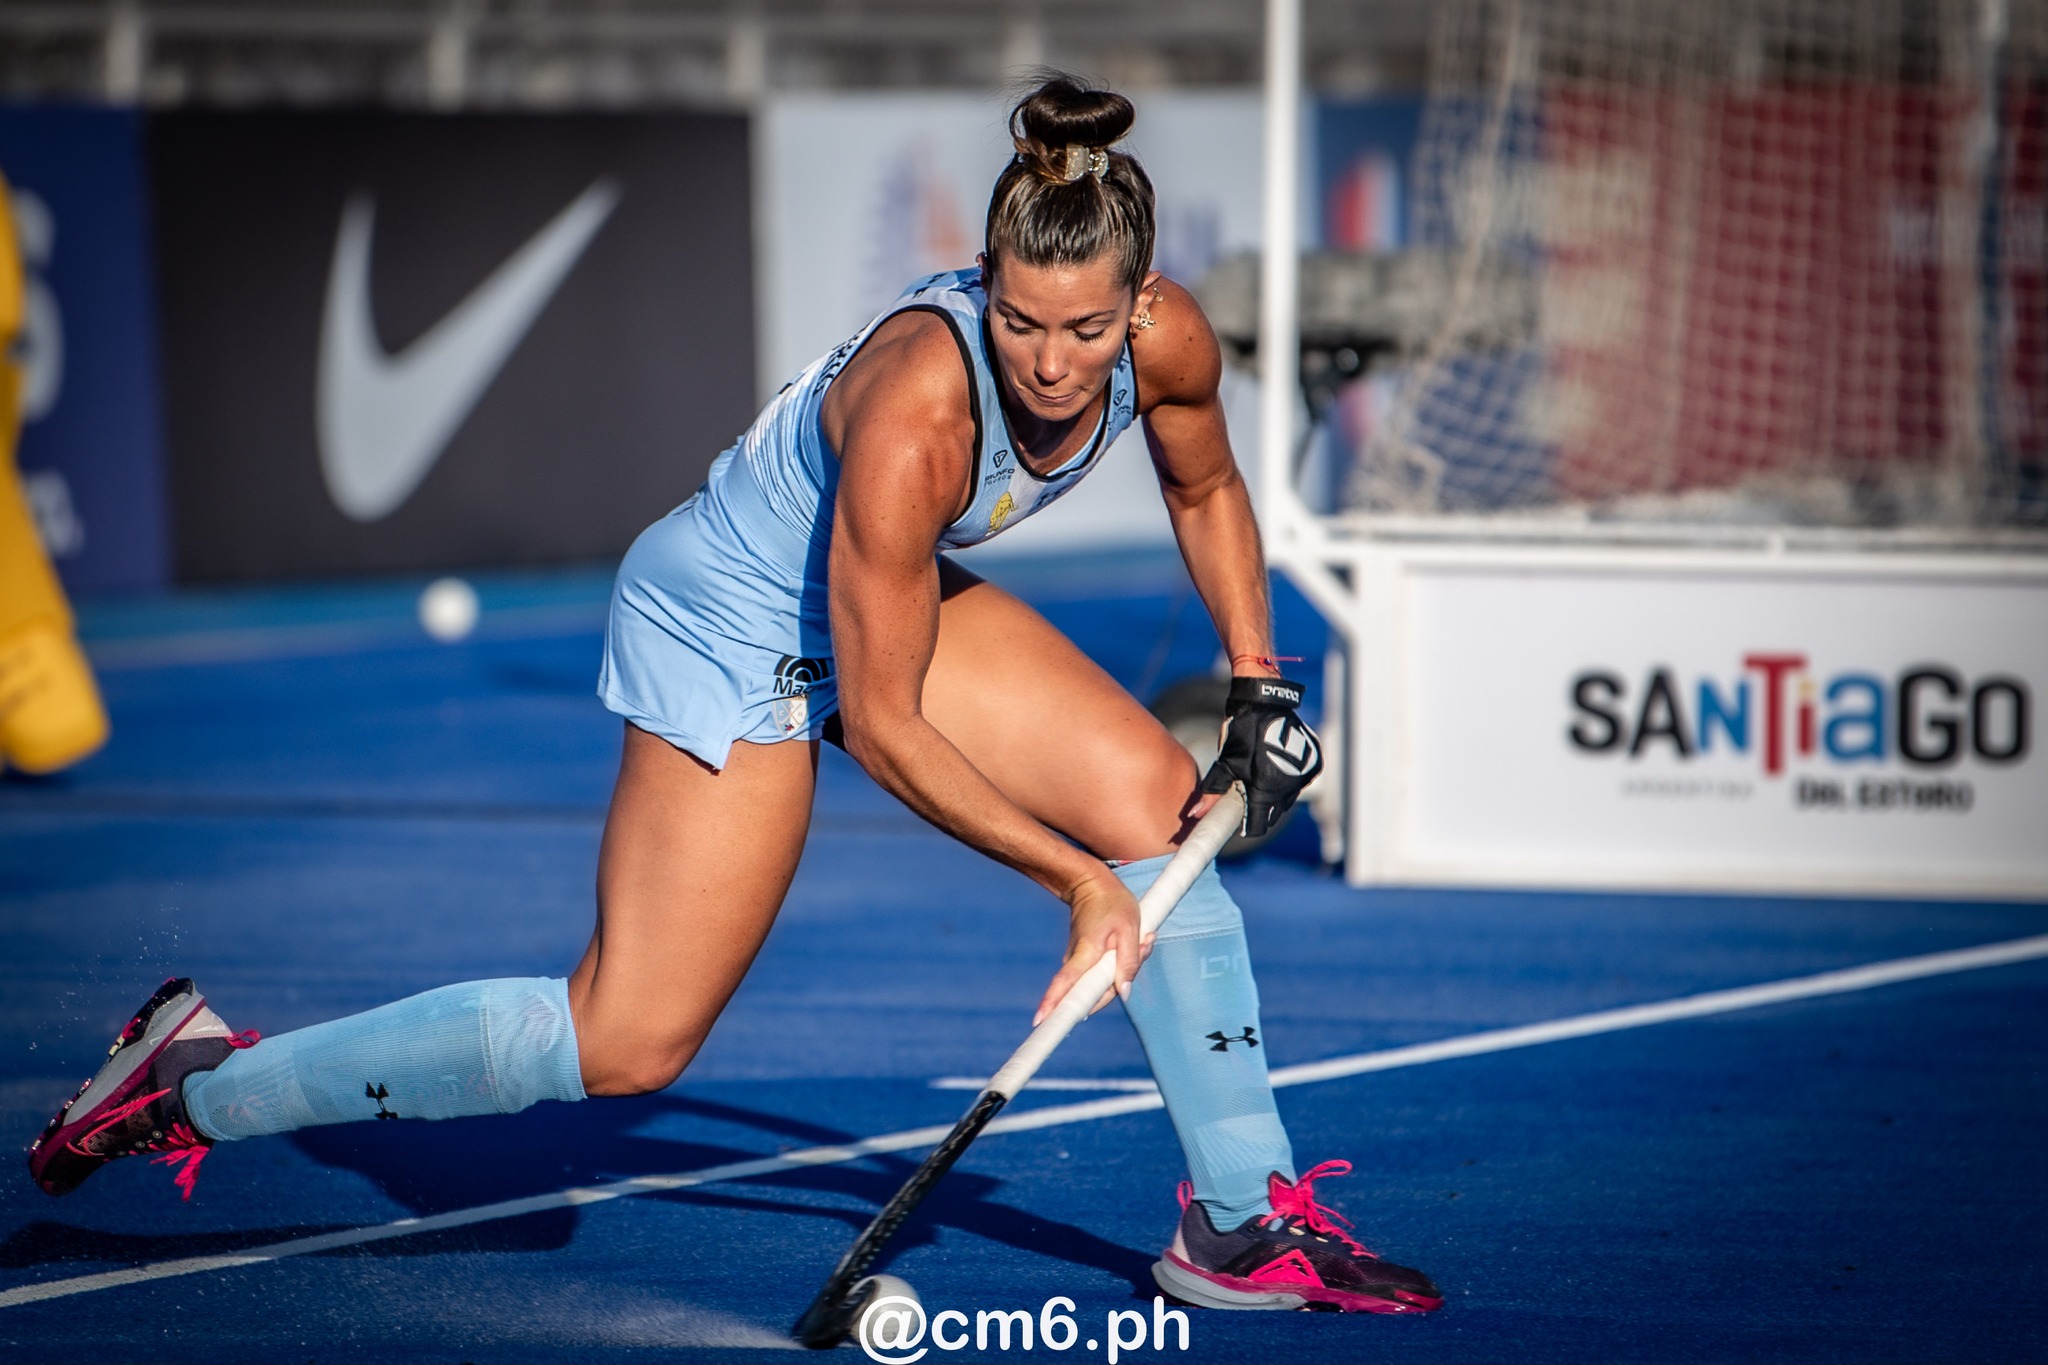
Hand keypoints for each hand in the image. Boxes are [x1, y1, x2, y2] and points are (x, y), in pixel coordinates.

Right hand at [1033, 873, 1153, 1025]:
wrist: (1091, 883)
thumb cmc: (1112, 902)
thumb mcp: (1129, 928)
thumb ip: (1128, 962)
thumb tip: (1124, 993)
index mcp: (1085, 952)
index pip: (1065, 983)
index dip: (1053, 1003)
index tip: (1041, 1022)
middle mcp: (1076, 961)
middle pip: (1094, 993)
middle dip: (1121, 984)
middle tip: (1145, 944)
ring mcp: (1077, 961)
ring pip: (1101, 984)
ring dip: (1124, 971)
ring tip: (1143, 937)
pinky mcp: (1083, 961)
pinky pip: (1102, 975)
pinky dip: (1120, 965)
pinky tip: (1137, 942)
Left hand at [1199, 675, 1323, 837]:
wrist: (1265, 702)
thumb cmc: (1242, 732)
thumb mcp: (1225, 762)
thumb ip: (1213, 792)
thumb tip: (1195, 814)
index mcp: (1267, 790)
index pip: (1258, 826)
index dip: (1247, 824)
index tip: (1239, 815)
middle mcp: (1290, 787)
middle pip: (1274, 813)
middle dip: (1261, 807)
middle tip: (1247, 789)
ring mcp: (1305, 776)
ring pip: (1288, 798)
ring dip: (1275, 793)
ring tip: (1261, 772)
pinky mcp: (1315, 764)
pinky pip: (1300, 782)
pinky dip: (1288, 779)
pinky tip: (1276, 764)